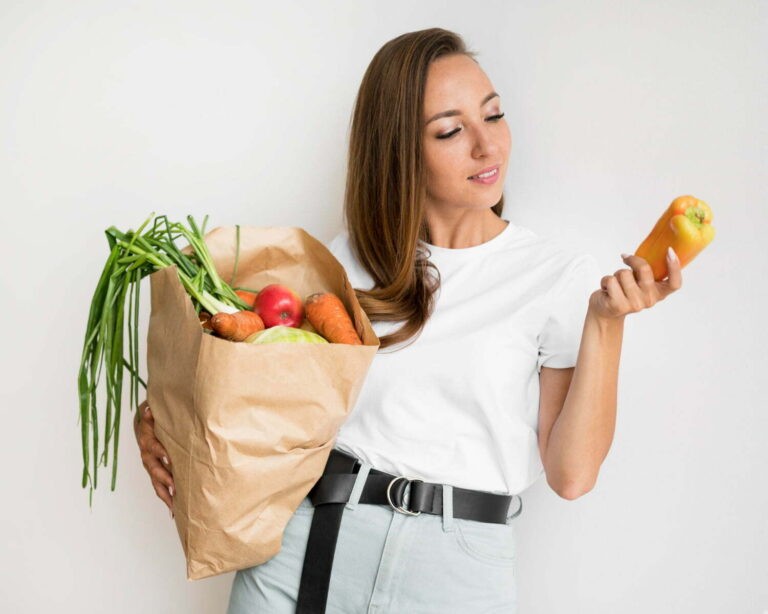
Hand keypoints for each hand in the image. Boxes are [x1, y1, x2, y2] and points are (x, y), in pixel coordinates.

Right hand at [134, 400, 174, 516]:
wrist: (143, 423)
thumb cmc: (153, 416)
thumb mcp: (152, 410)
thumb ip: (151, 412)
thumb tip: (148, 410)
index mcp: (147, 440)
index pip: (153, 446)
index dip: (160, 452)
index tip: (169, 458)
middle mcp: (147, 455)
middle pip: (154, 468)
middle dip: (165, 478)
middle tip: (175, 487)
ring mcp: (150, 466)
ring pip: (156, 482)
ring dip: (165, 494)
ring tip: (174, 506)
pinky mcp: (155, 473)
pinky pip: (159, 488)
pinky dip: (166, 499)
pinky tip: (175, 511)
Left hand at [588, 247, 682, 319]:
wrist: (606, 311)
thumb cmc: (623, 292)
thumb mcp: (639, 283)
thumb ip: (646, 272)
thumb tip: (646, 249)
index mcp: (659, 293)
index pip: (674, 283)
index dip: (674, 267)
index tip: (669, 251)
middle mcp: (650, 300)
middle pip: (644, 268)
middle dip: (632, 260)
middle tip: (626, 260)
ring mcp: (635, 304)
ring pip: (624, 273)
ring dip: (616, 274)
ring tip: (616, 284)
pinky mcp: (618, 305)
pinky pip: (611, 280)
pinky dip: (605, 280)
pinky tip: (607, 290)